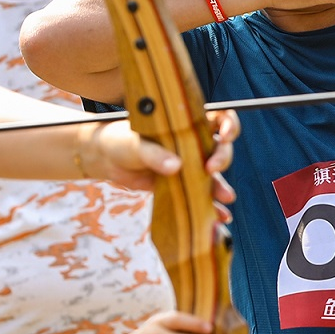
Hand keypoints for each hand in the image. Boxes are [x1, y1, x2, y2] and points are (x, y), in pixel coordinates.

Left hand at [77, 112, 239, 211]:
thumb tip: (176, 167)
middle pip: (221, 148)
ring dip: (221, 186)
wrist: (106, 160)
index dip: (228, 124)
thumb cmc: (121, 141)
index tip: (224, 136)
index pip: (219, 118)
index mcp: (187, 124)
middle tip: (211, 168)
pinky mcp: (182, 184)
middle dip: (223, 157)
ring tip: (226, 198)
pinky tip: (220, 215)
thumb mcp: (136, 144)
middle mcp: (193, 143)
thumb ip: (155, 154)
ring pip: (214, 174)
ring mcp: (189, 164)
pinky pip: (201, 195)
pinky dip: (211, 206)